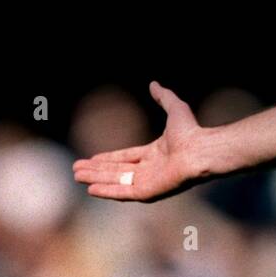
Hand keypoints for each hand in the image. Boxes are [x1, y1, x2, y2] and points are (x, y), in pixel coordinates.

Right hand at [72, 81, 209, 201]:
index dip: (108, 159)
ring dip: (96, 179)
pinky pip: (123, 193)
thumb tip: (154, 83)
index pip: (126, 158)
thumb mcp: (175, 108)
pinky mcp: (148, 193)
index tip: (92, 159)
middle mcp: (151, 169)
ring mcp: (149, 182)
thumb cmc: (191, 131)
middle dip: (96, 170)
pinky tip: (91, 189)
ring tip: (77, 176)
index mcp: (156, 154)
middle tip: (76, 170)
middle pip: (117, 171)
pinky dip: (107, 191)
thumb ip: (163, 97)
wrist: (200, 149)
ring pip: (116, 181)